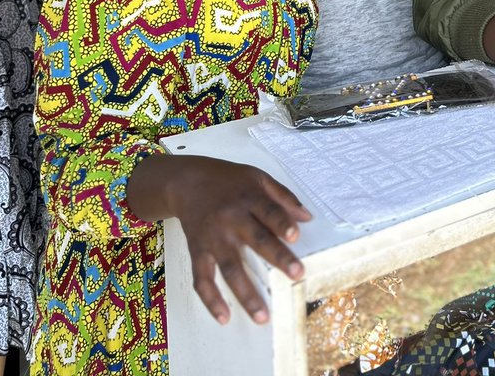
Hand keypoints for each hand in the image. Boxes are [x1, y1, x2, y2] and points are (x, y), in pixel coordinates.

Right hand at [142, 156, 310, 324]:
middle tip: (296, 274)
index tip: (295, 236)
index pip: (269, 211)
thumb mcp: (256, 177)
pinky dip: (211, 299)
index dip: (282, 223)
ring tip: (262, 316)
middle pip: (256, 240)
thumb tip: (307, 217)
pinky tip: (223, 317)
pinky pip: (202, 278)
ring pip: (230, 268)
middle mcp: (231, 219)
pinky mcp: (198, 251)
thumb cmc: (227, 179)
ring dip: (246, 294)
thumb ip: (283, 195)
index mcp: (248, 198)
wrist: (187, 181)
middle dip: (277, 257)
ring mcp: (213, 238)